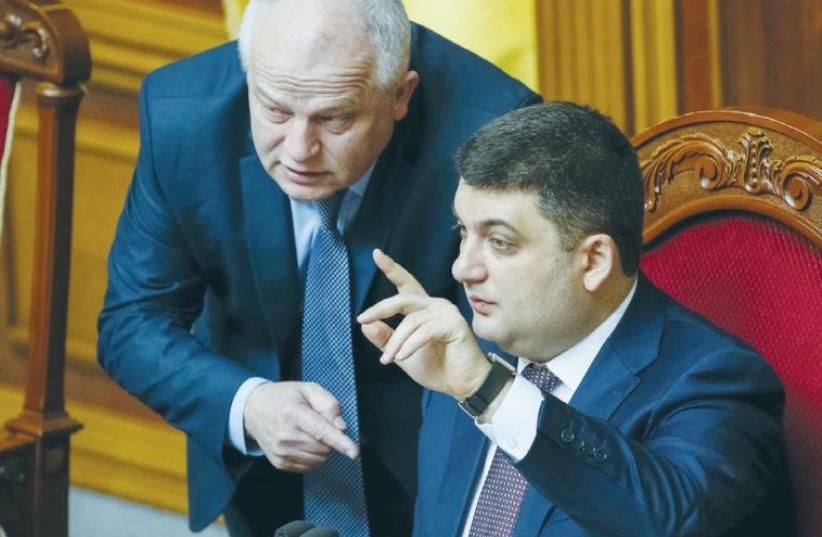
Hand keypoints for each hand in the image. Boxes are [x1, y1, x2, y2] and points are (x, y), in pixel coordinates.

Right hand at [243, 381, 358, 472]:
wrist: (254, 410)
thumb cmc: (284, 397)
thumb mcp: (308, 389)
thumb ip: (328, 404)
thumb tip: (341, 426)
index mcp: (293, 414)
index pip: (321, 431)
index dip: (340, 442)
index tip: (354, 452)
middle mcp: (285, 436)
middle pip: (324, 447)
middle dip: (331, 439)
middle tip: (320, 424)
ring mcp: (281, 452)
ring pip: (318, 459)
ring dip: (323, 449)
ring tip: (310, 433)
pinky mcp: (280, 463)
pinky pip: (309, 466)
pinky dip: (314, 457)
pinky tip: (305, 442)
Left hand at [357, 249, 490, 399]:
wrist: (461, 385)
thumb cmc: (436, 367)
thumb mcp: (401, 353)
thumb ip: (385, 339)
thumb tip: (365, 325)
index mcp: (423, 309)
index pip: (406, 284)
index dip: (392, 268)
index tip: (376, 254)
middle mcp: (435, 305)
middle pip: (403, 298)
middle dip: (381, 308)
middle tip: (362, 319)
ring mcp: (446, 312)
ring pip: (411, 321)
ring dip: (396, 342)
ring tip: (388, 359)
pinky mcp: (455, 324)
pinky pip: (424, 331)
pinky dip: (410, 345)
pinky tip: (402, 357)